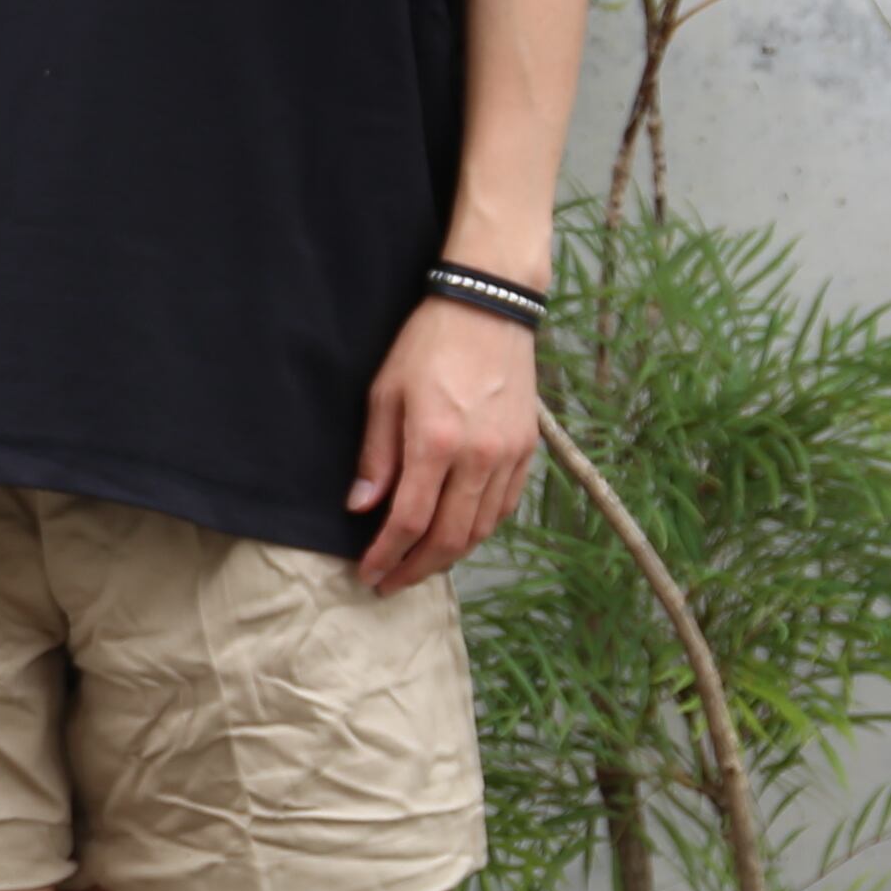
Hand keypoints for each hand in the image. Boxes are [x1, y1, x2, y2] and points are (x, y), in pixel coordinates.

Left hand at [348, 298, 539, 593]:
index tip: (368, 573)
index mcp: (436, 443)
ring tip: (418, 565)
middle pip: (449, 538)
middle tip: (390, 583)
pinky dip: (479, 530)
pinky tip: (456, 535)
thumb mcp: (385, 393)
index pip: (409, 521)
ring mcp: (509, 456)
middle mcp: (479, 457)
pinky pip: (504, 507)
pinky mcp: (529, 450)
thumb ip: (376, 457)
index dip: (386, 555)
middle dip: (416, 569)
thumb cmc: (428, 344)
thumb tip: (362, 507)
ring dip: (448, 556)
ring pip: (481, 529)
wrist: (490, 307)